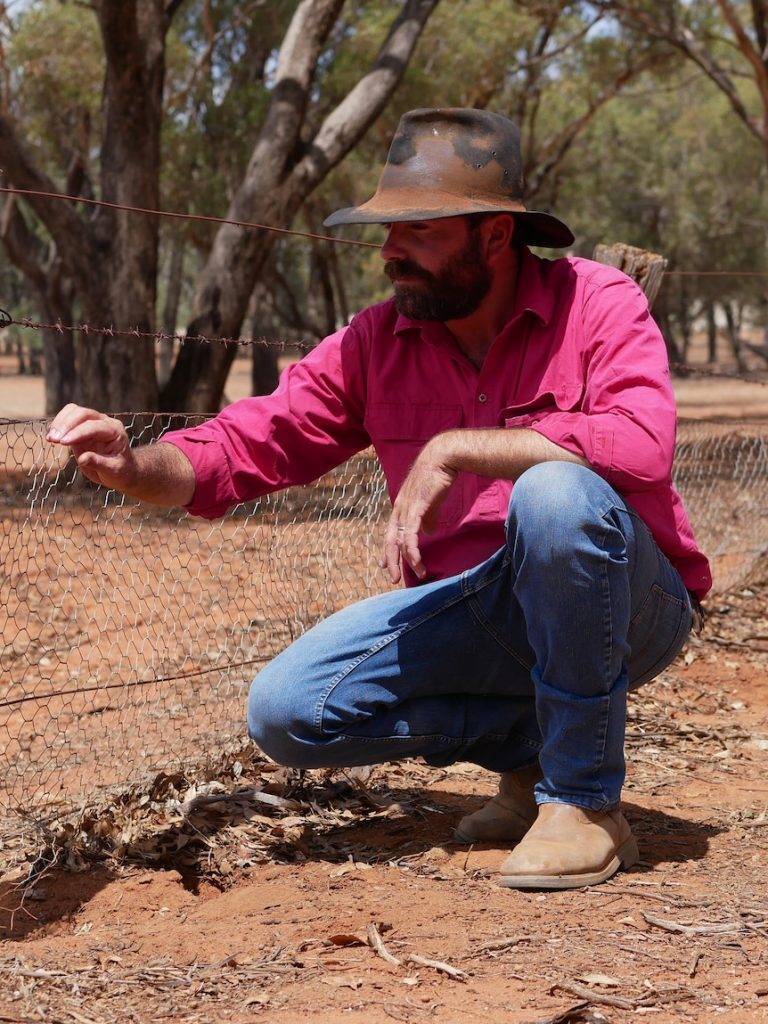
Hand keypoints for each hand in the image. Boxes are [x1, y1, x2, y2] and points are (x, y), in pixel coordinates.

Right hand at [46, 404, 138, 491]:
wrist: (121, 472)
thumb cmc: (120, 471)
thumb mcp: (112, 470)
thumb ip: (98, 463)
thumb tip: (82, 459)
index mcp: (115, 431)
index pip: (94, 426)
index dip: (77, 433)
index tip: (63, 443)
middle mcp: (104, 423)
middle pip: (83, 413)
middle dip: (66, 425)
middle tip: (54, 440)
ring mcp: (92, 423)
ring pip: (73, 411)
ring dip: (60, 423)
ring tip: (51, 439)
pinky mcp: (81, 428)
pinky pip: (67, 419)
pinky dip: (58, 425)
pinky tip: (52, 437)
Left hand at [382, 437, 457, 583]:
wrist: (442, 458)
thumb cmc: (437, 477)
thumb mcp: (431, 502)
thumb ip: (428, 518)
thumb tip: (427, 533)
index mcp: (401, 507)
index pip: (391, 533)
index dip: (388, 550)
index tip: (386, 564)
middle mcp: (400, 509)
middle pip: (390, 540)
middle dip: (391, 561)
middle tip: (393, 578)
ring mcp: (406, 509)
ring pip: (400, 541)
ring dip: (407, 560)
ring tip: (416, 573)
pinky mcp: (416, 509)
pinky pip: (410, 535)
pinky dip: (412, 550)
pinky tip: (417, 561)